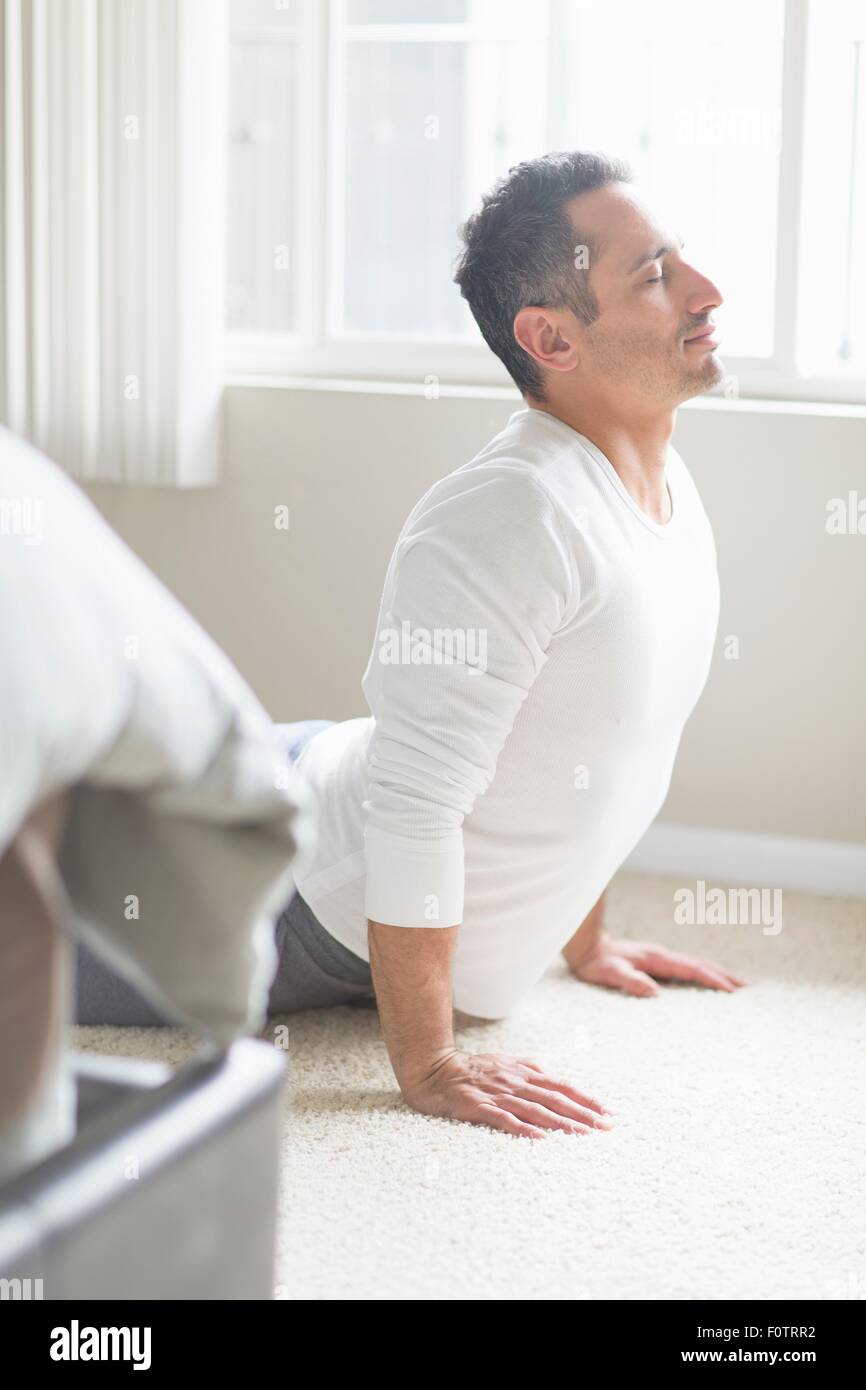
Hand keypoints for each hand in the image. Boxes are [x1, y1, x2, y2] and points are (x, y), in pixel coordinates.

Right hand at [400, 1048, 612, 1139]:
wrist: (434, 1069)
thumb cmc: (470, 1069)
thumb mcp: (503, 1062)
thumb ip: (526, 1068)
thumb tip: (548, 1074)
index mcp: (523, 1073)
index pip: (561, 1087)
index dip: (585, 1099)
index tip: (607, 1112)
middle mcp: (514, 1082)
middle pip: (554, 1099)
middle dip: (582, 1114)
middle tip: (605, 1128)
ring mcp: (497, 1094)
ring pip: (535, 1109)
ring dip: (561, 1123)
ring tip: (582, 1136)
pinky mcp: (478, 1106)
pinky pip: (503, 1118)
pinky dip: (522, 1127)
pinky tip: (539, 1138)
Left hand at [569, 932, 746, 996]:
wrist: (586, 947)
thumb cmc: (597, 963)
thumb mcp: (611, 973)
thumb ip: (631, 981)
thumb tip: (655, 994)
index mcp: (657, 958)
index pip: (691, 970)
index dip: (712, 979)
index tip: (731, 991)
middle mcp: (663, 955)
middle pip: (700, 964)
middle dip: (724, 975)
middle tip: (747, 988)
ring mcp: (661, 957)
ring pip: (695, 964)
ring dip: (717, 973)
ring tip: (737, 984)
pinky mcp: (657, 961)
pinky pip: (687, 968)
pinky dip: (703, 973)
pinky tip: (707, 980)